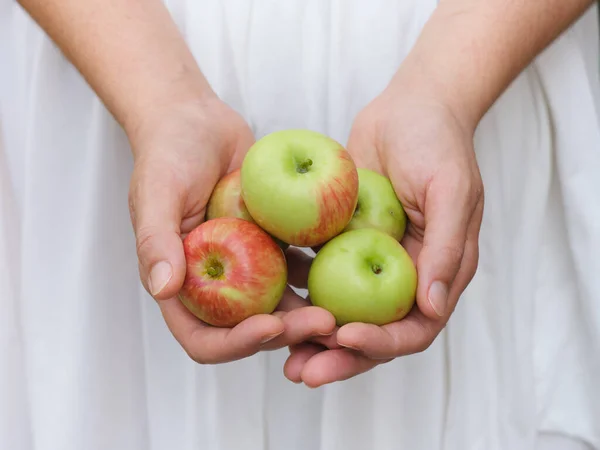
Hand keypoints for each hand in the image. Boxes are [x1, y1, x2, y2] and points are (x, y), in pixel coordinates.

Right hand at [127, 96, 335, 363]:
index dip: (235, 344)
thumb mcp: (156, 193)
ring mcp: (246, 267)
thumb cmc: (168, 153)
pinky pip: (298, 269)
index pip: (203, 338)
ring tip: (343, 310)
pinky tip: (349, 270)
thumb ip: (155, 241)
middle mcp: (215, 285)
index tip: (270, 326)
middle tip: (326, 323)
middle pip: (250, 329)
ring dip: (310, 313)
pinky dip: (320, 275)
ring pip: (281, 305)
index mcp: (182, 285)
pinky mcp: (273, 246)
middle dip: (287, 333)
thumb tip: (163, 288)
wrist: (197, 121)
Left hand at [284, 73, 483, 386]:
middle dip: (339, 356)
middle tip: (303, 372)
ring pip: (341, 314)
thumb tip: (432, 309)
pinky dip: (299, 297)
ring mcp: (370, 262)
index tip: (345, 337)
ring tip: (281, 358)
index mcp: (437, 273)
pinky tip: (270, 309)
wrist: (408, 105)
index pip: (413, 328)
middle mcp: (403, 276)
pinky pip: (320, 278)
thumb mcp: (451, 191)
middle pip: (372, 332)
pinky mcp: (342, 244)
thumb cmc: (437, 142)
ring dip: (313, 338)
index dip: (381, 342)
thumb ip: (445, 250)